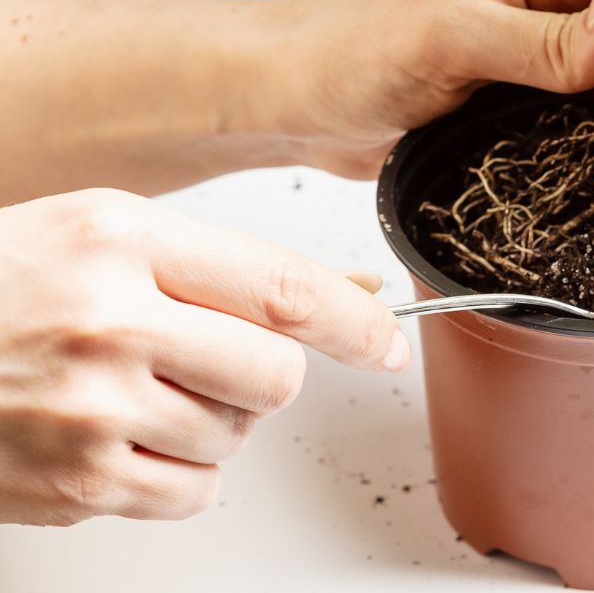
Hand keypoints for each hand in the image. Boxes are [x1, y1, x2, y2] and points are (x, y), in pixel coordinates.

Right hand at [0, 189, 406, 525]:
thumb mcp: (101, 235)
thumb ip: (221, 266)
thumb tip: (349, 296)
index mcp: (122, 240)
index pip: (282, 289)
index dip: (354, 325)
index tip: (386, 343)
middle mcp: (108, 322)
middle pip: (275, 376)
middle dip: (261, 375)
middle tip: (207, 361)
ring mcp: (87, 410)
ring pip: (236, 437)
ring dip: (211, 422)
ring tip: (135, 391)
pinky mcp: (73, 483)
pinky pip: (192, 493)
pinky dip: (175, 473)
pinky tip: (118, 435)